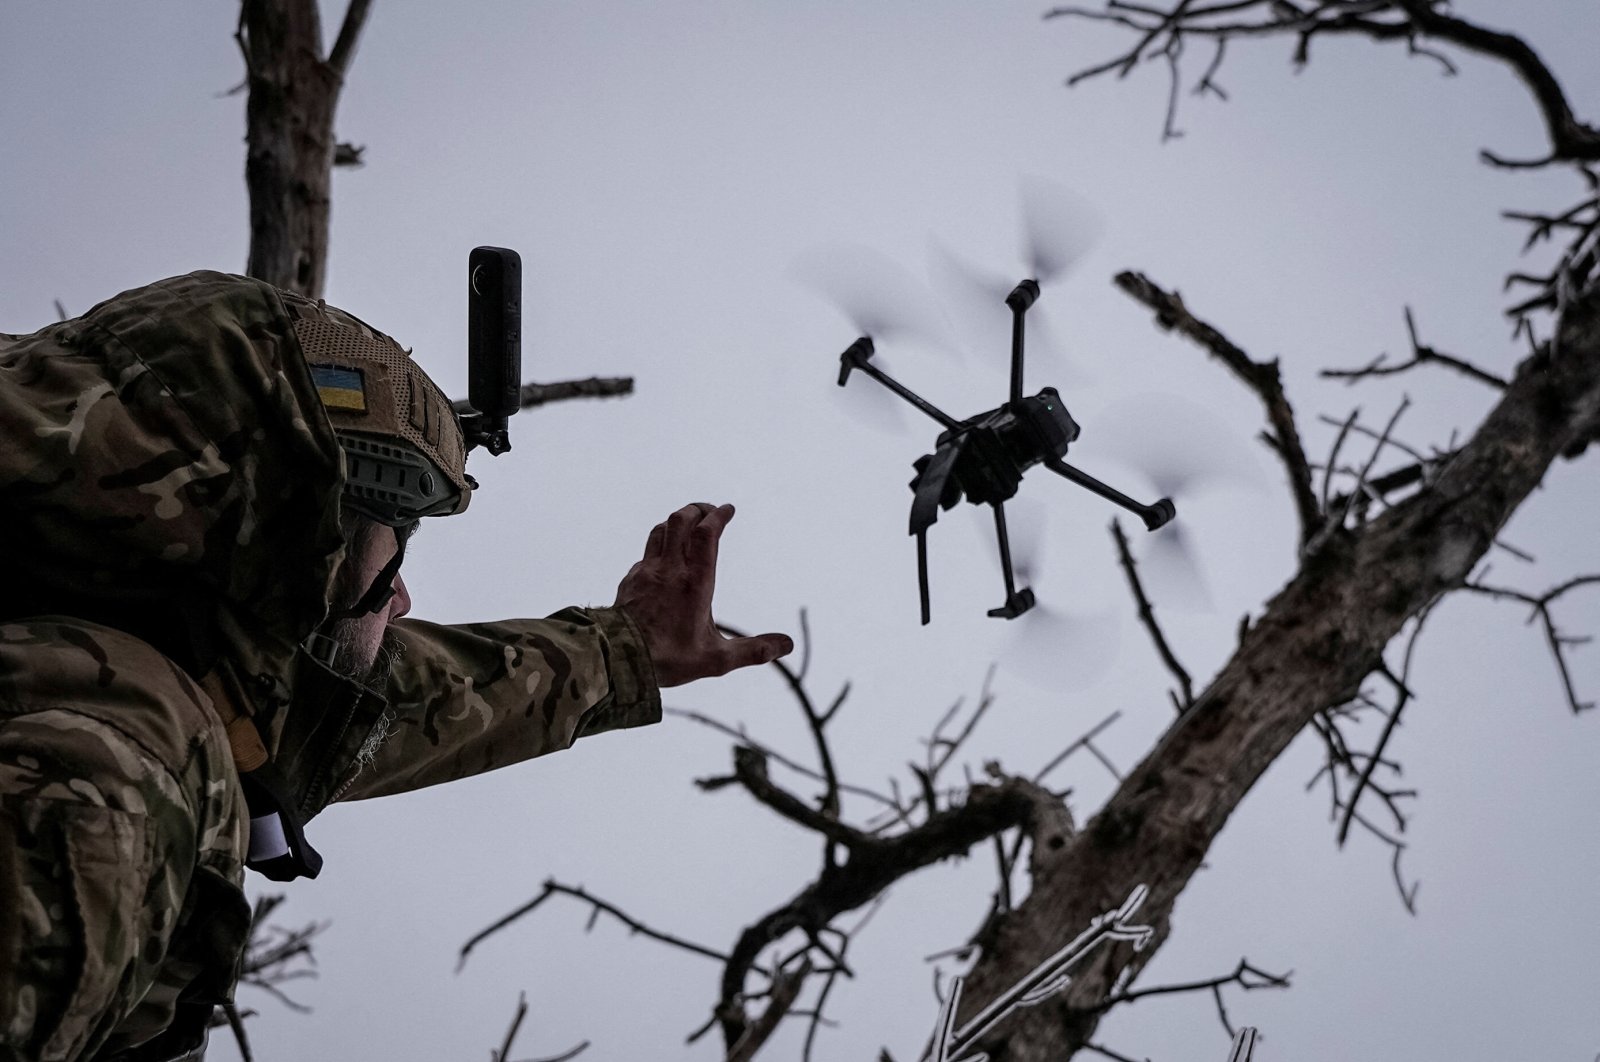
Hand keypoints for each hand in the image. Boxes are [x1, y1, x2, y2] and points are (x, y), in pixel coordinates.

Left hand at [613, 502, 793, 687]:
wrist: (618, 659)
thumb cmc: (668, 659)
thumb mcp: (717, 659)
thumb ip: (752, 651)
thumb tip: (786, 645)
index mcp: (695, 582)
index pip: (707, 533)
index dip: (718, 515)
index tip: (728, 509)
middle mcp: (670, 570)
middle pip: (681, 520)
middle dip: (697, 509)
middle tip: (709, 511)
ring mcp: (647, 572)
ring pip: (660, 531)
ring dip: (676, 522)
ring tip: (687, 525)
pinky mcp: (630, 581)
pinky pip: (645, 554)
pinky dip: (658, 547)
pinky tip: (663, 561)